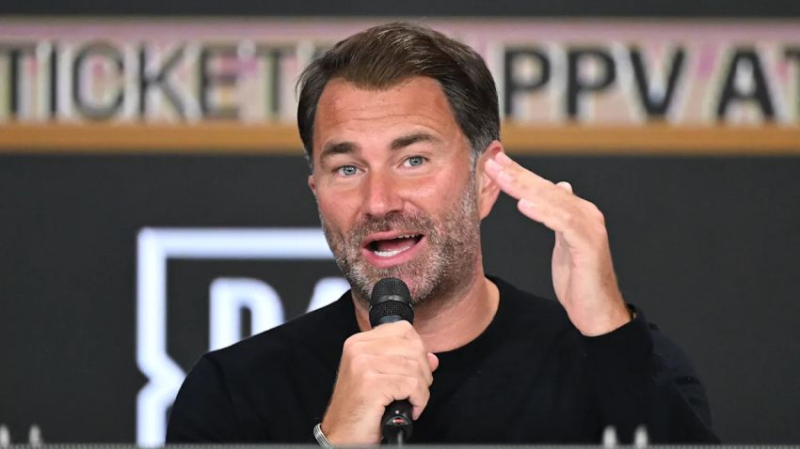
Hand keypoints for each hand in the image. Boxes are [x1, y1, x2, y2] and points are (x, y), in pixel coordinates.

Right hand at [321, 321, 438, 444]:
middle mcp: (359, 349)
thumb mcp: (381, 379)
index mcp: (359, 343)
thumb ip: (405, 363)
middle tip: (415, 391)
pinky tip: (409, 409)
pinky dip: (418, 400)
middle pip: (414, 348)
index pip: (403, 329)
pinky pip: (412, 385)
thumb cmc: (360, 410)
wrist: (342, 436)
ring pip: (416, 367)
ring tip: (410, 402)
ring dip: (421, 390)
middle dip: (423, 372)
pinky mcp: (371, 383)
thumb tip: (432, 358)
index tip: (415, 370)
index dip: (418, 350)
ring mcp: (363, 364)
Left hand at [484, 150, 629, 335]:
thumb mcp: (565, 244)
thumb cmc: (580, 281)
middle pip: (546, 189)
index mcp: (578, 213)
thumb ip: (561, 217)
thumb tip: (561, 188)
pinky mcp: (588, 245)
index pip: (544, 188)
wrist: (598, 312)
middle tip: (493, 162)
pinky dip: (542, 212)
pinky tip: (523, 205)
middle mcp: (586, 214)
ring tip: (502, 178)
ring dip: (525, 188)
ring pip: (553, 201)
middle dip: (517, 175)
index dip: (520, 174)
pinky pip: (563, 223)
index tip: (495, 162)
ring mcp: (590, 228)